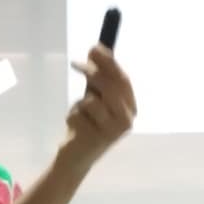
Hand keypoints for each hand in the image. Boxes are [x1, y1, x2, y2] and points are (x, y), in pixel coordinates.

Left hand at [61, 44, 136, 171]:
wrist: (77, 155)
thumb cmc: (88, 122)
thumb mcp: (95, 96)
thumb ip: (98, 75)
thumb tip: (96, 48)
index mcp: (130, 107)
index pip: (123, 79)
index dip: (109, 62)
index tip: (94, 48)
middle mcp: (127, 119)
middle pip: (111, 87)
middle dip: (92, 71)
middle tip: (75, 63)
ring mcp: (114, 131)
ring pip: (92, 100)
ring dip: (80, 101)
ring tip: (80, 111)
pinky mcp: (97, 139)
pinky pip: (79, 114)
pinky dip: (73, 115)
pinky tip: (76, 126)